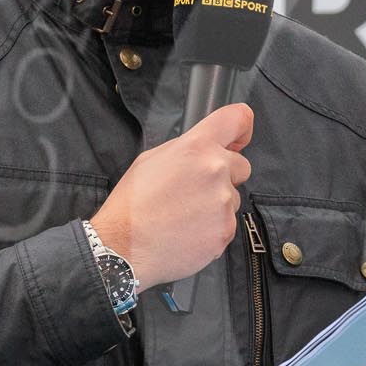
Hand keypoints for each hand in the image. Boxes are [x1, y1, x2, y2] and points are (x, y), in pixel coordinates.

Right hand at [89, 102, 252, 285]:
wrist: (123, 247)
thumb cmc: (132, 202)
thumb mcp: (152, 159)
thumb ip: (187, 150)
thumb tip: (207, 151)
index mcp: (197, 147)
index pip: (237, 119)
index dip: (242, 127)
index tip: (238, 138)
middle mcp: (216, 170)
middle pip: (242, 165)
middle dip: (226, 175)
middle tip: (195, 189)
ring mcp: (224, 203)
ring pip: (233, 198)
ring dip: (216, 204)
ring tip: (184, 215)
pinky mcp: (226, 231)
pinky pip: (227, 224)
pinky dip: (213, 228)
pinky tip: (188, 231)